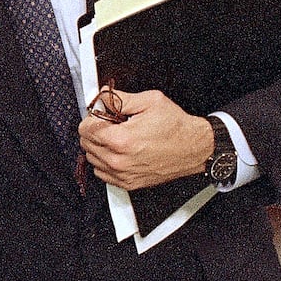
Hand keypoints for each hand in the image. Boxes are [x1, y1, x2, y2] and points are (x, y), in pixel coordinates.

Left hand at [79, 87, 213, 190]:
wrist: (195, 148)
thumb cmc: (176, 126)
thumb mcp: (150, 101)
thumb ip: (119, 98)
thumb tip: (101, 96)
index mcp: (121, 139)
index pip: (85, 129)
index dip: (92, 118)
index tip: (102, 115)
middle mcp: (119, 160)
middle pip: (86, 144)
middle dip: (95, 131)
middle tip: (112, 125)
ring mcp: (123, 174)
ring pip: (92, 159)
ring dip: (99, 147)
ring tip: (118, 138)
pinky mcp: (128, 183)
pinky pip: (102, 173)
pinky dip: (105, 162)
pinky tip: (119, 152)